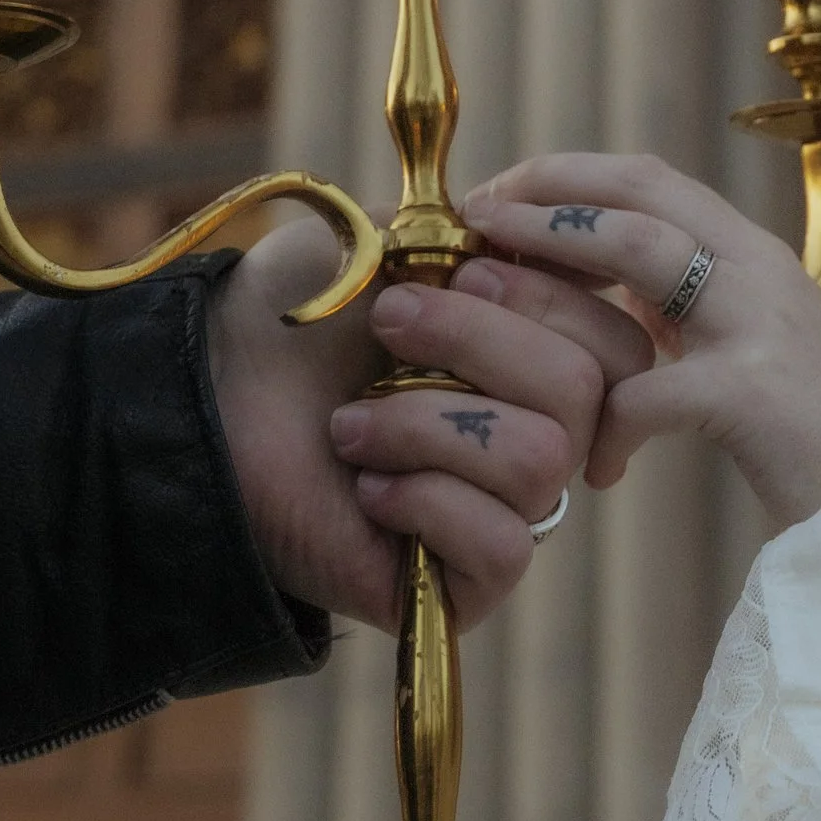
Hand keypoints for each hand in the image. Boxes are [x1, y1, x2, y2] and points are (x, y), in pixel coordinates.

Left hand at [208, 215, 617, 632]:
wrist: (206, 402)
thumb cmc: (293, 319)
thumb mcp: (386, 244)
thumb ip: (473, 237)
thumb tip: (549, 248)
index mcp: (532, 354)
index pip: (614, 336)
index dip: (549, 296)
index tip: (464, 270)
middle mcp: (535, 433)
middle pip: (585, 389)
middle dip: (476, 342)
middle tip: (386, 328)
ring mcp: (507, 509)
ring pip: (542, 460)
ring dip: (426, 424)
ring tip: (350, 427)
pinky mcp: (469, 582)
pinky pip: (506, 543)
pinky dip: (426, 501)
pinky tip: (367, 491)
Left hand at [462, 153, 820, 528]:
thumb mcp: (760, 358)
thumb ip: (694, 320)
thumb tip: (611, 300)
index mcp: (754, 257)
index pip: (649, 178)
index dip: (567, 175)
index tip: (501, 195)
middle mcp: (759, 270)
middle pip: (636, 190)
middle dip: (544, 193)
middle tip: (472, 216)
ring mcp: (761, 324)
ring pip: (635, 251)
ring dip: (548, 268)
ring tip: (483, 294)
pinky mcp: (757, 394)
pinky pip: (649, 389)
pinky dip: (607, 424)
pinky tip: (594, 465)